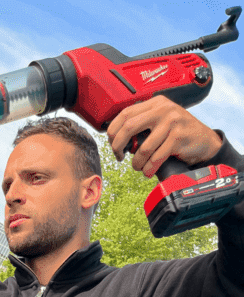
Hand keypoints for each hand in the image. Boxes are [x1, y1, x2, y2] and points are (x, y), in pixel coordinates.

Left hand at [107, 96, 222, 176]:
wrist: (205, 141)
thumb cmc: (178, 134)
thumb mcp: (159, 122)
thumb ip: (141, 125)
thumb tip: (116, 140)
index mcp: (155, 103)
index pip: (125, 114)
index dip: (113, 131)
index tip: (112, 144)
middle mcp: (163, 109)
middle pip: (128, 127)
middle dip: (118, 146)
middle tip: (119, 156)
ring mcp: (173, 122)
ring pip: (143, 148)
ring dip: (137, 162)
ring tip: (139, 167)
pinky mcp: (179, 137)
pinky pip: (156, 157)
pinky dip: (149, 168)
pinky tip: (148, 171)